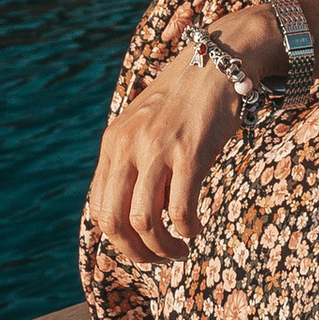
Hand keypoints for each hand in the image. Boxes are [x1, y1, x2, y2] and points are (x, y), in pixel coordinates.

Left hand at [84, 7, 270, 262]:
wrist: (219, 60)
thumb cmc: (185, 98)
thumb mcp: (146, 126)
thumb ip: (134, 160)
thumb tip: (132, 212)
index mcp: (113, 143)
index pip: (99, 210)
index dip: (118, 241)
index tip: (141, 248)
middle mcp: (128, 147)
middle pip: (114, 223)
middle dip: (136, 253)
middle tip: (159, 259)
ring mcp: (158, 149)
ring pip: (145, 222)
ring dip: (163, 249)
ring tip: (180, 250)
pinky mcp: (190, 152)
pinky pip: (180, 209)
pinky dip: (186, 230)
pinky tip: (195, 229)